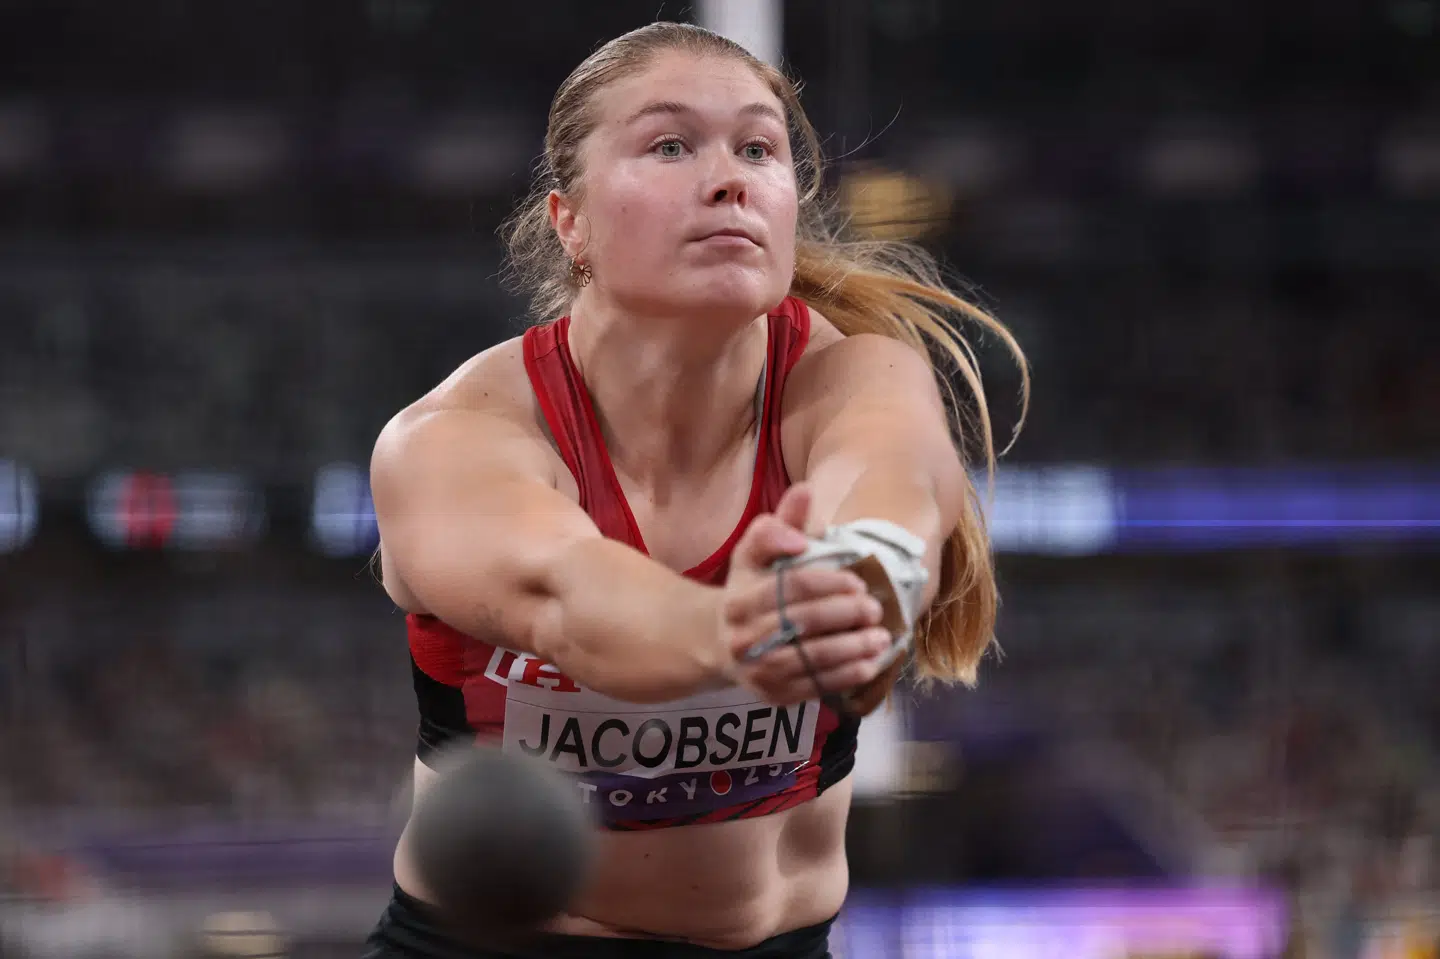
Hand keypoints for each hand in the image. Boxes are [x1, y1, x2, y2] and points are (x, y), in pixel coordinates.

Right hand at [718, 483, 894, 704]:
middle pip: (802, 622)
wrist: (723, 643)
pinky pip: (813, 686)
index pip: (790, 586)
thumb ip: (781, 522)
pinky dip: (844, 676)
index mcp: (739, 596)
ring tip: (881, 637)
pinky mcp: (771, 695)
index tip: (858, 580)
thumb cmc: (751, 589)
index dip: (828, 582)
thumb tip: (805, 491)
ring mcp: (756, 669)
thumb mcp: (756, 553)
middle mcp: (743, 635)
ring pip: (809, 658)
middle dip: (845, 614)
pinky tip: (869, 664)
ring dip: (851, 649)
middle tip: (875, 608)